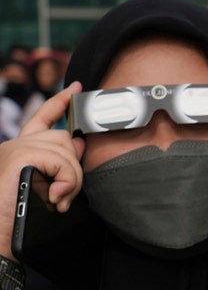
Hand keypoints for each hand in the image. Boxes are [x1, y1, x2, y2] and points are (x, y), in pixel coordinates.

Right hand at [0, 82, 83, 261]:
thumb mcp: (45, 185)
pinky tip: (55, 197)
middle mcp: (15, 145)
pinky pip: (61, 162)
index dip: (60, 103)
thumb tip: (78, 141)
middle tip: (63, 193)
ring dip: (71, 180)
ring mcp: (15, 149)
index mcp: (20, 149)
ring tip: (57, 200)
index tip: (75, 89)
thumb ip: (60, 163)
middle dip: (72, 167)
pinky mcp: (19, 157)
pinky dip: (66, 182)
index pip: (42, 119)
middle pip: (63, 137)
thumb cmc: (21, 217)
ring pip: (65, 151)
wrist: (0, 240)